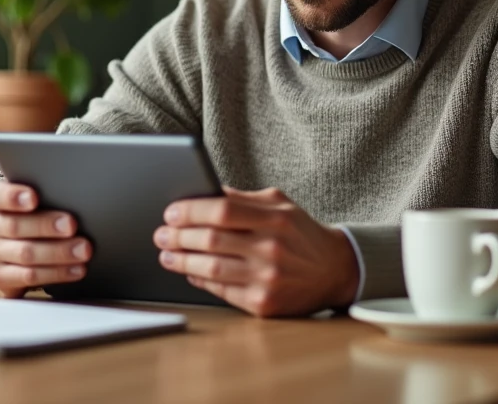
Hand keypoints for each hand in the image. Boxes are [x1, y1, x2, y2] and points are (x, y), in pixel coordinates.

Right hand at [0, 180, 92, 297]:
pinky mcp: (0, 277)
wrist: (9, 241)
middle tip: (72, 225)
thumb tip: (76, 190)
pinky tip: (76, 269)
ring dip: (58, 253)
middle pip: (15, 226)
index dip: (12, 196)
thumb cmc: (30, 211)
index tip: (34, 198)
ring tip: (83, 250)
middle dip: (46, 226)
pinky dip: (57, 273)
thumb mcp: (33, 195)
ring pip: (25, 254)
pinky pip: (29, 277)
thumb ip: (45, 191)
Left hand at [153, 187, 358, 316]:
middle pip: (211, 239)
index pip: (222, 209)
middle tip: (161, 233)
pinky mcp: (263, 304)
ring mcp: (267, 278)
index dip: (190, 210)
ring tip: (167, 254)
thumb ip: (243, 199)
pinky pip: (220, 290)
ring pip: (210, 268)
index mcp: (276, 218)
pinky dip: (199, 280)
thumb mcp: (280, 205)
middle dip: (178, 236)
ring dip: (181, 261)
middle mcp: (272, 248)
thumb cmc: (301, 233)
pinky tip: (189, 272)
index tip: (171, 212)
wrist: (336, 270)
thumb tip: (203, 192)